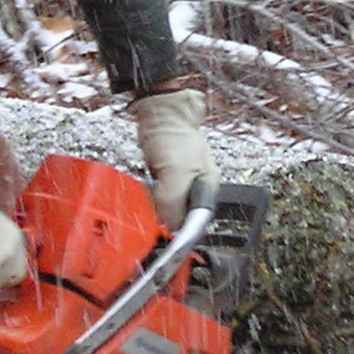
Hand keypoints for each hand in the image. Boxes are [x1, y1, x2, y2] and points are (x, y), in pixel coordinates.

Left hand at [131, 87, 218, 227]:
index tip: (167, 244)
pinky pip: (158, 195)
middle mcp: (197, 186)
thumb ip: (174, 202)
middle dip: (167, 219)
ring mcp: (182, 180)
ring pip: (168, 207)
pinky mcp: (167, 174)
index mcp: (207, 188)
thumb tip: (170, 227)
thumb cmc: (173, 135)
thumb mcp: (177, 172)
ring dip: (157, 208)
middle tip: (153, 218)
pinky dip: (151, 197)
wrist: (161, 110)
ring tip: (150, 203)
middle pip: (181, 216)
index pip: (196, 222)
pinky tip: (146, 191)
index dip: (182, 234)